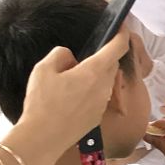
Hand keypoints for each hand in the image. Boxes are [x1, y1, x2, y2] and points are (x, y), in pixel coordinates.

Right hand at [17, 31, 128, 149]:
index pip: (117, 48)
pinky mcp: (97, 116)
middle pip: (111, 65)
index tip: (122, 27)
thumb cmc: (43, 102)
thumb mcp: (44, 69)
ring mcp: (103, 103)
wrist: (44, 137)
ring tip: (69, 79)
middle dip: (103, 57)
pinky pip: (98, 96)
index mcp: (94, 71)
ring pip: (105, 81)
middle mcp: (104, 87)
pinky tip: (70, 96)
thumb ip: (61, 55)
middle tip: (81, 57)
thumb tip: (72, 58)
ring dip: (94, 75)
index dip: (122, 35)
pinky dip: (90, 90)